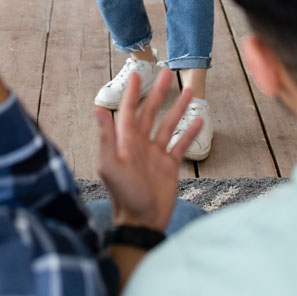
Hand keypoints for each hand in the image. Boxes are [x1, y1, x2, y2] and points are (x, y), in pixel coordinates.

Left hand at [94, 69, 201, 231]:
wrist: (142, 221)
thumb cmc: (124, 195)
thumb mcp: (111, 166)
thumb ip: (106, 137)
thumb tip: (97, 109)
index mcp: (125, 141)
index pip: (129, 110)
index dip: (132, 92)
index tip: (136, 74)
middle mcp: (140, 144)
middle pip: (150, 112)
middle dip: (159, 93)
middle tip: (168, 73)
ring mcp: (155, 154)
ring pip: (168, 125)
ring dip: (178, 108)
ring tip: (190, 91)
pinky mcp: (169, 166)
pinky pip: (180, 144)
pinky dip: (189, 132)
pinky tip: (199, 120)